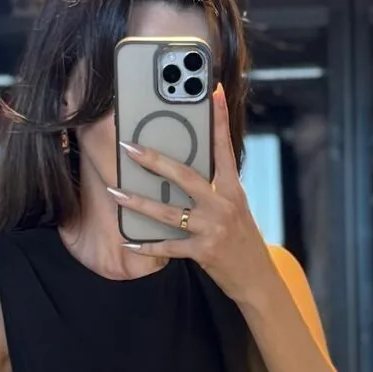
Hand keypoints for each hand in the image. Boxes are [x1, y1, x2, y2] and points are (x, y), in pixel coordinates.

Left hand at [111, 90, 275, 306]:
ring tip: (115, 192)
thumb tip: (183, 171)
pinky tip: (129, 241)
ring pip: (167, 212)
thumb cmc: (243, 239)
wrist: (257, 279)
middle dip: (154, 161)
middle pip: (184, 176)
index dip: (219, 119)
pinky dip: (146, 245)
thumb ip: (215, 189)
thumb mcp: (236, 207)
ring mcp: (212, 229)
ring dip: (138, 202)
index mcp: (233, 189)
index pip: (224, 148)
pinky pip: (167, 246)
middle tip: (131, 148)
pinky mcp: (203, 252)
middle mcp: (223, 205)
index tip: (212, 93)